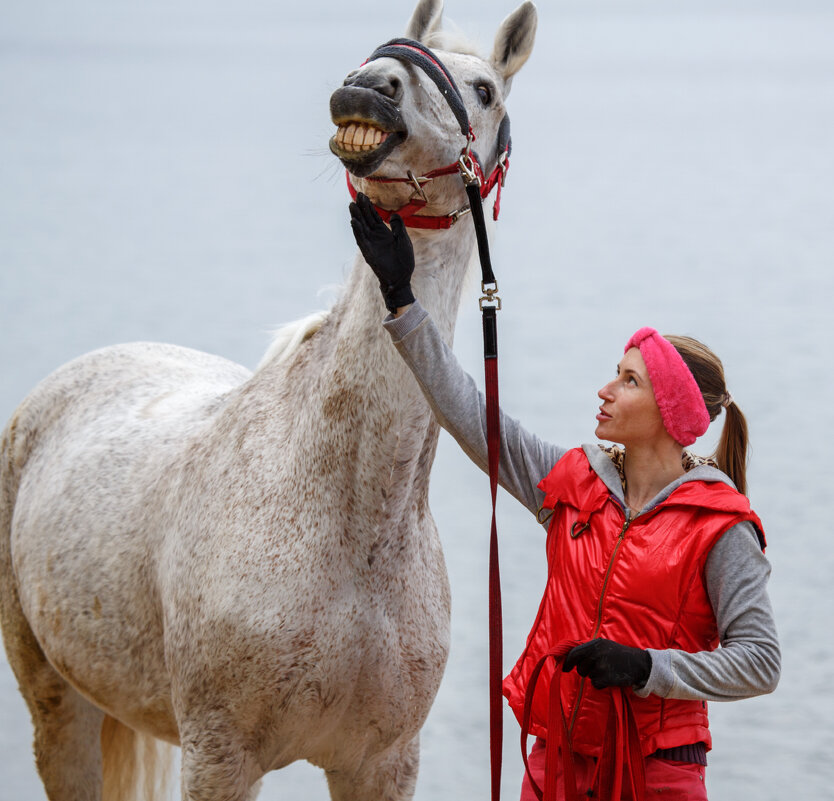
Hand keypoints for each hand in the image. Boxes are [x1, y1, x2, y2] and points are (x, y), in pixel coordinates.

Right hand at [349, 192, 414, 312]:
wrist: (401, 278)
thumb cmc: (403, 261)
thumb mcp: (403, 240)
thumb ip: (398, 227)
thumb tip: (393, 214)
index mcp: (383, 233)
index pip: (373, 216)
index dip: (368, 206)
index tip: (363, 195)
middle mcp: (375, 237)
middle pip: (366, 219)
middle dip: (361, 208)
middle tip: (356, 196)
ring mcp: (371, 244)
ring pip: (361, 228)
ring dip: (356, 217)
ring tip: (352, 206)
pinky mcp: (369, 252)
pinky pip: (362, 240)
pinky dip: (358, 231)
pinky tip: (354, 222)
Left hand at [562, 638, 650, 689]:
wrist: (638, 664)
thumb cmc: (618, 654)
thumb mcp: (604, 646)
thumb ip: (588, 649)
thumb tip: (568, 655)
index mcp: (595, 644)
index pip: (574, 653)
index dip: (568, 662)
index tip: (564, 668)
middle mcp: (596, 653)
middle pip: (580, 668)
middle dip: (586, 670)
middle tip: (599, 668)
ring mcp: (601, 665)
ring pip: (588, 676)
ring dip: (595, 676)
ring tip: (607, 670)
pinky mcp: (605, 677)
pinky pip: (596, 684)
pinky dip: (601, 684)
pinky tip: (610, 678)